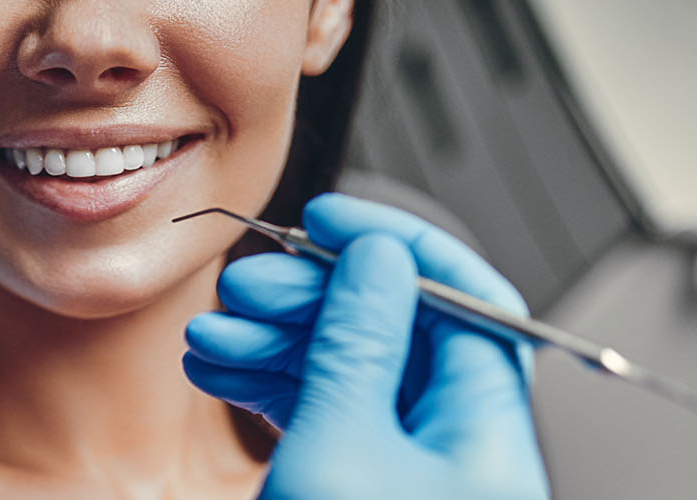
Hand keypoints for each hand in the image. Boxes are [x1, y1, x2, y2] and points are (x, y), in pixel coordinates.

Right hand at [183, 194, 547, 498]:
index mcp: (486, 433)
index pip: (463, 301)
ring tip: (211, 333)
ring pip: (348, 374)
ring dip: (274, 343)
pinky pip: (324, 417)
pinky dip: (272, 388)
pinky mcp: (362, 489)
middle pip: (394, 332)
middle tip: (246, 285)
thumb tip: (376, 262)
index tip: (330, 219)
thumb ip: (357, 350)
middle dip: (309, 298)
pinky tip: (221, 370)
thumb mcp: (342, 448)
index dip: (394, 247)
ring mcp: (409, 471)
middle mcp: (457, 447)